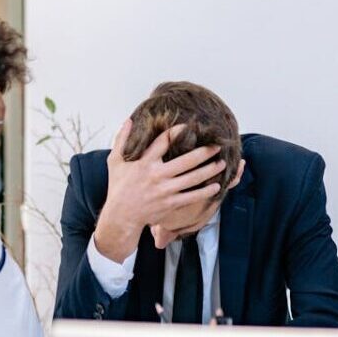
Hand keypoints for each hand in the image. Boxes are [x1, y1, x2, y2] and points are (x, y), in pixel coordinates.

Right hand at [92, 119, 225, 262]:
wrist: (121, 216)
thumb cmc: (119, 187)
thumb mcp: (115, 161)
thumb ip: (121, 140)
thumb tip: (129, 121)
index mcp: (145, 162)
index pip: (164, 141)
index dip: (178, 131)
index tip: (189, 126)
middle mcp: (157, 175)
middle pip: (186, 161)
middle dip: (204, 152)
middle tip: (217, 146)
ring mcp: (166, 190)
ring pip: (193, 178)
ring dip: (210, 170)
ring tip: (222, 163)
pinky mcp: (171, 203)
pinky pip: (192, 196)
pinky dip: (205, 192)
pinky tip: (215, 186)